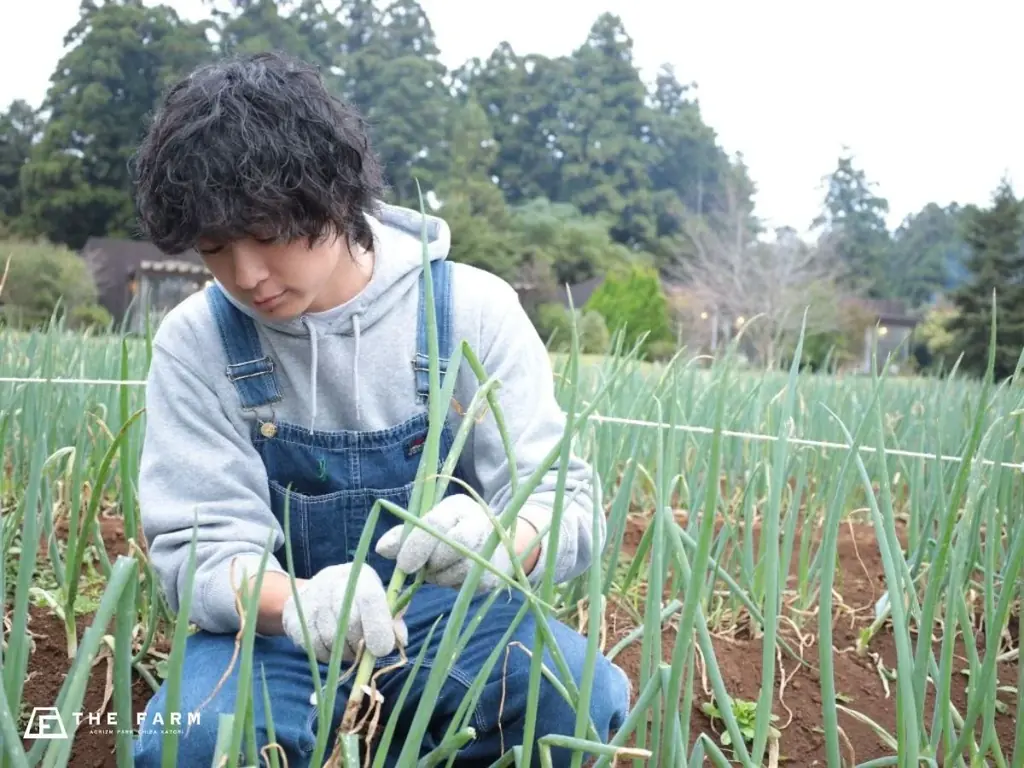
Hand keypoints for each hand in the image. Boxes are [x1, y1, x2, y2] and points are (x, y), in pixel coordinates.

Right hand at [280, 563, 406, 662]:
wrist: (315, 592)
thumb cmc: (357, 599)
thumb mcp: (379, 601)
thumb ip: (393, 618)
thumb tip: (400, 640)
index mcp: (360, 575)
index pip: (369, 599)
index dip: (378, 627)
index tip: (382, 649)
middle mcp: (333, 582)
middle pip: (349, 623)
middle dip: (361, 645)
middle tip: (365, 650)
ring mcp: (311, 598)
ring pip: (331, 639)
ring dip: (344, 652)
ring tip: (349, 647)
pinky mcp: (294, 616)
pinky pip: (313, 647)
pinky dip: (326, 655)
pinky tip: (332, 647)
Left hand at [375, 494, 540, 589]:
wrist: (497, 543)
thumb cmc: (453, 530)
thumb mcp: (430, 524)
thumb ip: (405, 535)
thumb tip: (381, 549)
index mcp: (458, 507)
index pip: (435, 524)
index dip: (416, 546)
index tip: (403, 565)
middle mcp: (478, 524)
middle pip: (450, 547)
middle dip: (431, 562)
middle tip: (424, 566)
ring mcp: (490, 550)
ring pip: (456, 571)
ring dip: (439, 576)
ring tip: (438, 568)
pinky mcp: (492, 574)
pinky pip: (464, 585)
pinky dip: (452, 584)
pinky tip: (453, 574)